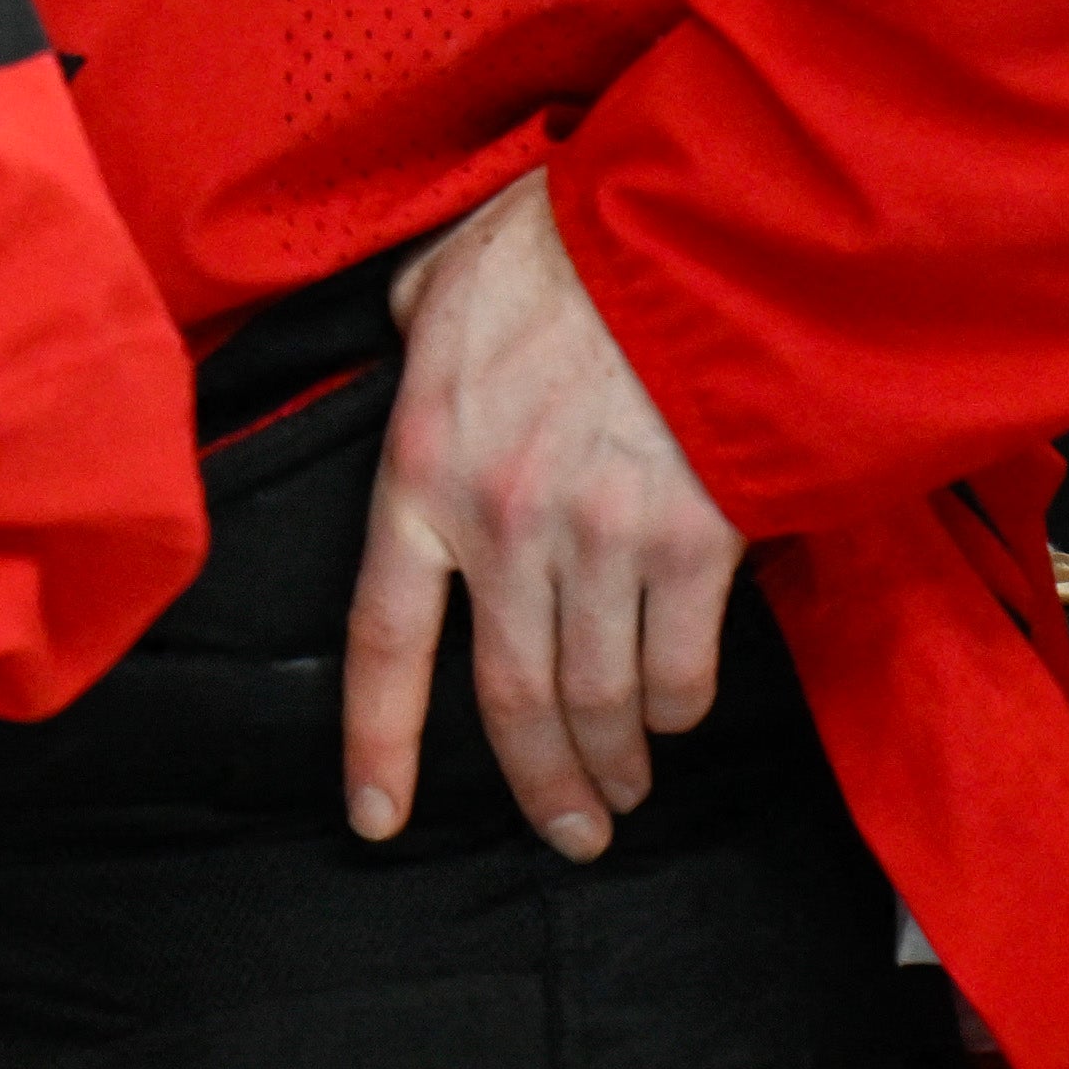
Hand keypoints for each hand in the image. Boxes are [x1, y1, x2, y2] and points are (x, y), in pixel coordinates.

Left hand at [343, 169, 745, 860]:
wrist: (691, 234)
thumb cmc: (568, 249)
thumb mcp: (444, 280)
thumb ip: (415, 335)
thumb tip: (407, 347)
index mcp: (423, 465)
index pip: (383, 634)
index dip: (378, 738)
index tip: (377, 818)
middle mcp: (502, 522)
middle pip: (508, 696)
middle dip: (539, 782)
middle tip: (567, 834)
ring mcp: (598, 540)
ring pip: (596, 696)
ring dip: (612, 758)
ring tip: (624, 789)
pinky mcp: (691, 544)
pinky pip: (680, 666)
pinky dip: (678, 706)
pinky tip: (677, 716)